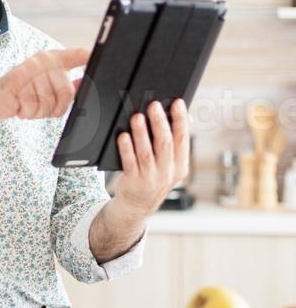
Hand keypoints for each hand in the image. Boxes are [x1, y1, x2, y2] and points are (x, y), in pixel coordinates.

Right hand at [0, 47, 90, 122]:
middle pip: (67, 91)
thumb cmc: (21, 95)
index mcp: (52, 58)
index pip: (78, 54)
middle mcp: (42, 60)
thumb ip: (67, 84)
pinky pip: (34, 107)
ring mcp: (29, 69)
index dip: (90, 57)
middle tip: (42, 107)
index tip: (102, 58)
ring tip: (29, 105)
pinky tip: (21, 106)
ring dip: (40, 112)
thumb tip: (86, 82)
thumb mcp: (47, 88)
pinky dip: (28, 113)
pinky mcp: (17, 81)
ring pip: (50, 102)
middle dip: (56, 107)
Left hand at [112, 99, 190, 218]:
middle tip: (153, 105)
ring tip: (137, 116)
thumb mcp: (170, 165)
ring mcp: (150, 179)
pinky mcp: (133, 182)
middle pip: (165, 144)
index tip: (177, 102)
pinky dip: (126, 148)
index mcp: (181, 166)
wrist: (137, 205)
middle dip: (160, 122)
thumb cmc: (153, 176)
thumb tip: (185, 117)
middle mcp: (167, 173)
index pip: (183, 139)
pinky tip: (123, 136)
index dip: (181, 120)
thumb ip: (175, 144)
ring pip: (146, 152)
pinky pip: (129, 162)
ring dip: (141, 133)